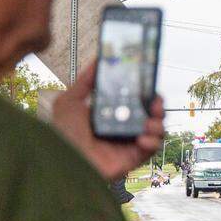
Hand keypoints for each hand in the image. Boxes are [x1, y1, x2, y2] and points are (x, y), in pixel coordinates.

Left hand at [50, 60, 164, 181]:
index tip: (149, 85)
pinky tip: (141, 138)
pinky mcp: (132, 159)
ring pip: (156, 131)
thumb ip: (85, 80)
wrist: (62, 160)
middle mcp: (123, 128)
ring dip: (158, 124)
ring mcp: (129, 144)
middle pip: (151, 115)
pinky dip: (152, 142)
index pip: (136, 101)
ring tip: (149, 122)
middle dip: (158, 107)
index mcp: (112, 114)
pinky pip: (151, 150)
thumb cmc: (63, 133)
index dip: (146, 93)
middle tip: (155, 103)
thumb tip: (98, 59)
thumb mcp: (70, 101)